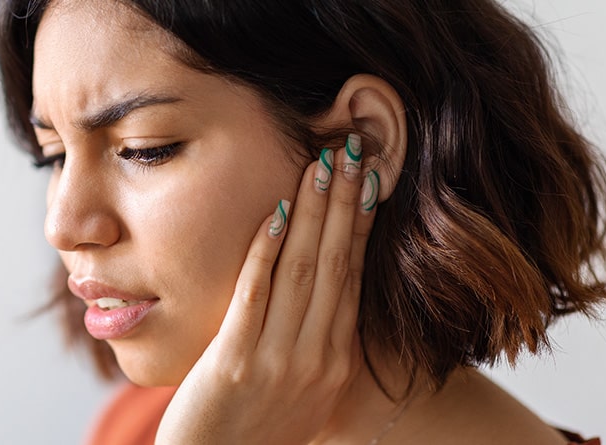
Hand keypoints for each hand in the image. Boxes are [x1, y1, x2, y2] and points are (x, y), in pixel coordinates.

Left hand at [156, 142, 377, 443]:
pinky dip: (267, 250)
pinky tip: (275, 212)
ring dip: (313, 212)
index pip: (355, 278)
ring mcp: (280, 361)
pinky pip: (257, 294)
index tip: (367, 179)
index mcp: (337, 361)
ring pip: (305, 271)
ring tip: (321, 165)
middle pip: (339, 264)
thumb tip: (318, 295)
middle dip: (345, 204)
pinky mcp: (238, 362)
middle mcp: (319, 359)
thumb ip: (312, 345)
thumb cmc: (253, 432)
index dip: (361, 224)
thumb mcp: (301, 392)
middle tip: (352, 151)